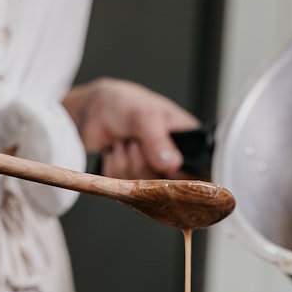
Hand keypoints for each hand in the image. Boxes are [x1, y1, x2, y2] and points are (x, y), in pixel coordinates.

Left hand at [63, 77, 200, 179]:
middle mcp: (173, 158)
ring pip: (143, 186)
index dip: (179, 173)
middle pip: (166, 183)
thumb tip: (172, 163)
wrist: (94, 110)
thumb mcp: (145, 116)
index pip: (197, 170)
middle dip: (142, 162)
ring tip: (125, 141)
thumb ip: (158, 140)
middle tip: (135, 141)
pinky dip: (114, 168)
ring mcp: (153, 170)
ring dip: (126, 162)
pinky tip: (116, 150)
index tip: (161, 165)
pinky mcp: (133, 178)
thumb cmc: (125, 103)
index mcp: (187, 141)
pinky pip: (125, 187)